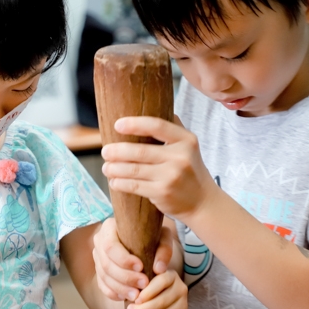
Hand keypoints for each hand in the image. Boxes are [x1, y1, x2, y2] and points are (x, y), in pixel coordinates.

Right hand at [93, 218, 175, 301]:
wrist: (143, 241)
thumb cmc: (152, 236)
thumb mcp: (162, 237)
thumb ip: (164, 249)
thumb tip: (159, 269)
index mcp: (109, 228)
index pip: (110, 246)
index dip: (123, 259)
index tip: (141, 267)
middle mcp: (99, 241)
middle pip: (106, 264)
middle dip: (125, 277)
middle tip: (144, 284)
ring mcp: (97, 257)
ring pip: (104, 276)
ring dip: (121, 288)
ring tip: (137, 294)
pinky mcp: (99, 271)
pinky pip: (102, 285)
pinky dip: (113, 293)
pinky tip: (126, 297)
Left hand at [101, 116, 215, 219]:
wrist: (203, 202)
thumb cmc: (190, 171)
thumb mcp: (189, 147)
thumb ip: (173, 128)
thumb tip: (152, 107)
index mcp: (186, 140)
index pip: (157, 126)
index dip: (135, 124)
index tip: (117, 125)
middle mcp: (180, 157)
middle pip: (140, 151)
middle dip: (117, 151)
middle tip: (105, 151)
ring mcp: (171, 176)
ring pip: (133, 170)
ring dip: (114, 168)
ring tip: (106, 167)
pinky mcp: (163, 192)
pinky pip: (134, 186)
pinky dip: (120, 183)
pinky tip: (114, 181)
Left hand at [125, 270, 186, 308]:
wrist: (156, 298)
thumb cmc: (146, 288)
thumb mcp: (143, 281)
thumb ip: (138, 283)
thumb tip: (130, 291)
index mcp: (171, 275)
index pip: (162, 282)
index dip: (148, 292)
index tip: (135, 300)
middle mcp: (180, 289)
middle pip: (162, 302)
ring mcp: (183, 305)